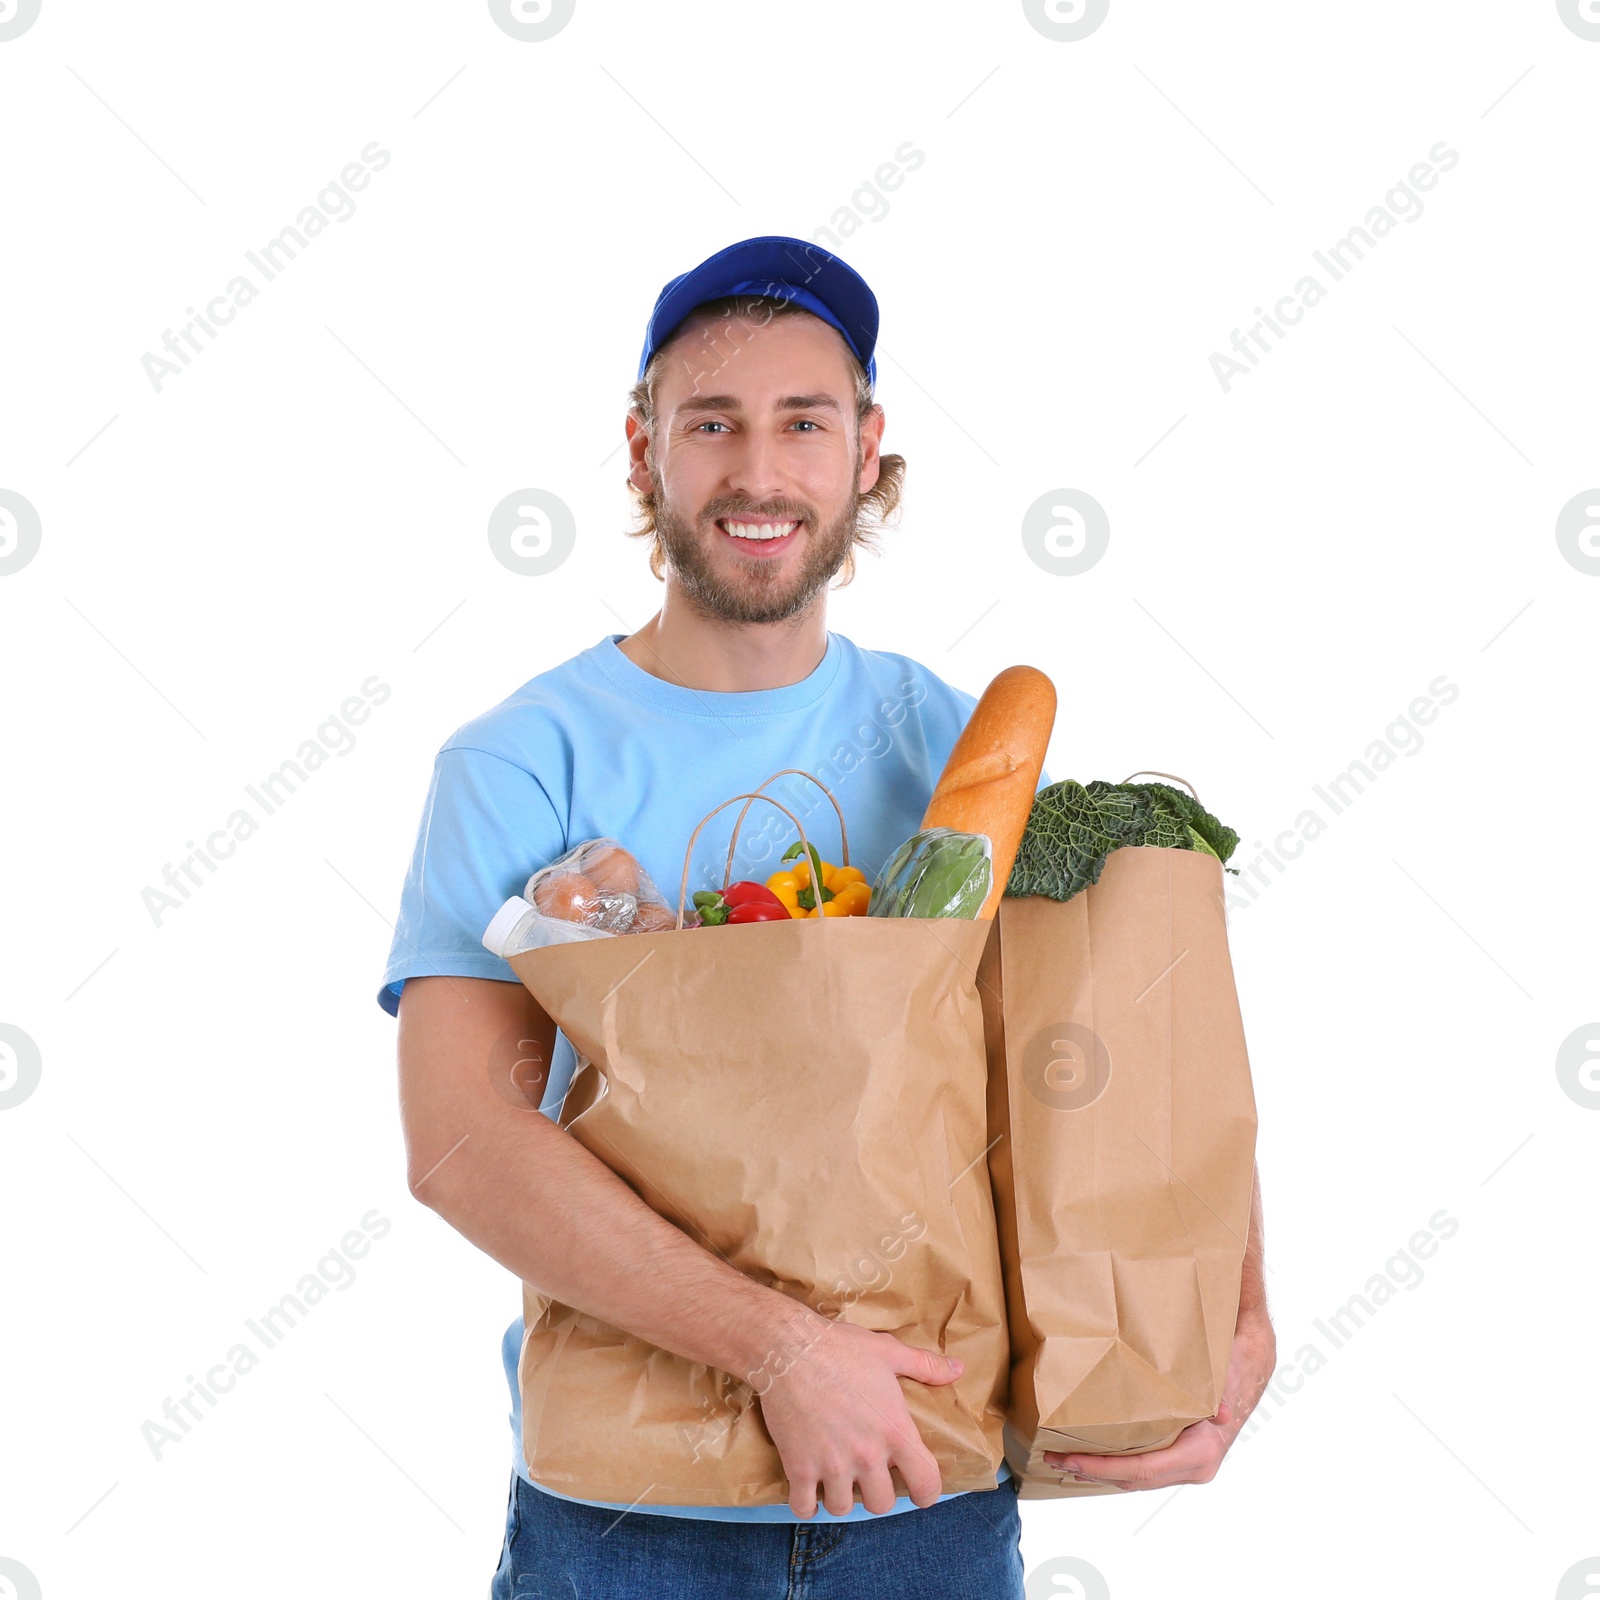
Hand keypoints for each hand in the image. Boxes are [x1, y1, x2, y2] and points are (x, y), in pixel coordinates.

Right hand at [754, 1314, 962, 1518]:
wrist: (789, 1348)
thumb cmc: (841, 1347)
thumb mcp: (889, 1352)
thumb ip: (925, 1365)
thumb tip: (958, 1369)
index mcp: (894, 1430)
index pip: (926, 1484)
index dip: (926, 1492)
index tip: (916, 1488)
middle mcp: (867, 1455)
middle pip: (881, 1504)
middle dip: (876, 1492)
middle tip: (867, 1473)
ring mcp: (832, 1464)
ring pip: (842, 1508)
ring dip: (840, 1495)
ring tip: (836, 1476)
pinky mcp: (799, 1467)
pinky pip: (804, 1507)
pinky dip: (806, 1502)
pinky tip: (808, 1486)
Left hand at [1043, 1308, 1276, 1490]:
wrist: (1250, 1363)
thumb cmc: (1231, 1365)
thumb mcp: (1224, 1375)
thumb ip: (1219, 1394)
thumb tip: (1219, 1413)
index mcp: (1201, 1454)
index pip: (1142, 1470)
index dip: (1103, 1468)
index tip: (1070, 1460)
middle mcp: (1194, 1467)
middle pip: (1132, 1478)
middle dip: (1091, 1470)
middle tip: (1050, 1457)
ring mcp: (1185, 1464)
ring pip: (1135, 1476)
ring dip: (1098, 1469)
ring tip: (1060, 1458)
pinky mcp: (1177, 1454)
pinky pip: (1141, 1465)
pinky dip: (1113, 1462)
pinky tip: (1088, 1454)